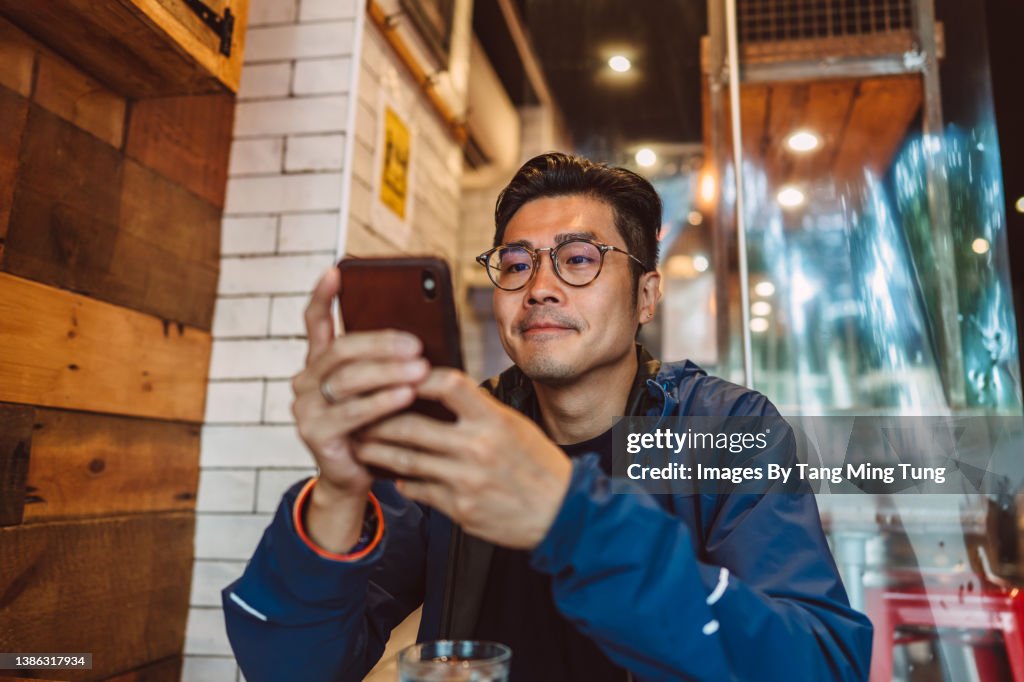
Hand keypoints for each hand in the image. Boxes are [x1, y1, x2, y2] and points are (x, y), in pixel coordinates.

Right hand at [289, 267, 428, 550]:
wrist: (357, 477)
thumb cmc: (376, 426)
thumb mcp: (381, 390)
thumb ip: (387, 364)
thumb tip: (421, 336)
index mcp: (319, 364)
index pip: (315, 322)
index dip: (324, 296)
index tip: (336, 270)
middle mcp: (305, 381)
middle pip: (341, 350)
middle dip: (381, 343)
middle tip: (416, 343)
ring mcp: (306, 408)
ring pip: (347, 380)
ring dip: (387, 372)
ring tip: (419, 368)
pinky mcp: (315, 435)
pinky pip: (351, 413)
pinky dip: (382, 402)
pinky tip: (406, 395)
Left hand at [354, 368, 572, 548]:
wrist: (562, 513)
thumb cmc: (538, 465)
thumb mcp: (514, 426)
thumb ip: (478, 410)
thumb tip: (438, 388)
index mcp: (493, 420)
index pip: (446, 384)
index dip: (416, 377)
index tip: (396, 374)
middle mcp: (477, 448)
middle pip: (410, 426)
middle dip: (376, 419)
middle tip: (355, 413)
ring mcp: (465, 481)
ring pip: (405, 461)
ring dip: (376, 451)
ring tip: (359, 443)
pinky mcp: (459, 510)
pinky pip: (418, 490)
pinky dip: (401, 481)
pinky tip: (392, 475)